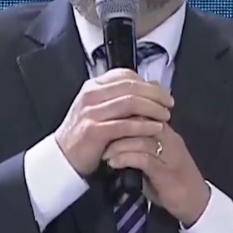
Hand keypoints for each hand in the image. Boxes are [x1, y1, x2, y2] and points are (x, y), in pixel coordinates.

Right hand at [54, 68, 173, 176]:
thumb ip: (119, 98)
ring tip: (166, 115)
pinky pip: (125, 125)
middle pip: (131, 87)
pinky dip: (144, 126)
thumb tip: (149, 88)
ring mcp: (91, 112)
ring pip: (130, 103)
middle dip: (155, 94)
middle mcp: (91, 95)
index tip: (162, 92)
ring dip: (152, 108)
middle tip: (169, 103)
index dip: (148, 83)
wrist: (63, 157)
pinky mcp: (94, 130)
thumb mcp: (99, 109)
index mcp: (93, 86)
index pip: (125, 75)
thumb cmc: (85, 134)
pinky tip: (156, 128)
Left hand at [103, 123, 210, 226]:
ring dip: (117, 143)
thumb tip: (114, 143)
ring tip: (103, 151)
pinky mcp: (166, 171)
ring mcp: (169, 154)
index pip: (145, 110)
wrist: (196, 203)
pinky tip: (112, 163)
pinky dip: (124, 158)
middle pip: (142, 119)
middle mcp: (169, 139)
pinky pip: (142, 158)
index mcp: (167, 133)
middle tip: (98, 134)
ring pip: (140, 137)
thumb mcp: (155, 160)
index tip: (103, 121)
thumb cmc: (173, 182)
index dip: (122, 113)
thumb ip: (139, 148)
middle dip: (117, 124)